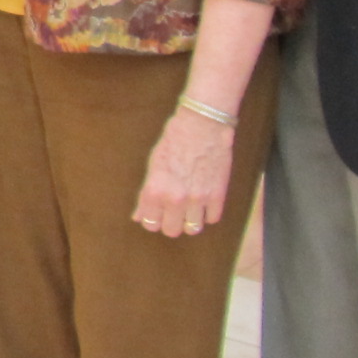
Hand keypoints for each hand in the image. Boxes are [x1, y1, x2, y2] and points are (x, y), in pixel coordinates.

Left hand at [132, 108, 234, 237]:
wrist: (202, 126)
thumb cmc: (174, 141)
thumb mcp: (152, 165)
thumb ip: (146, 194)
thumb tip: (139, 216)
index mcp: (155, 190)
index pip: (150, 223)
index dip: (152, 220)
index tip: (156, 214)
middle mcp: (175, 198)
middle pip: (171, 231)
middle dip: (170, 223)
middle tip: (172, 213)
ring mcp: (198, 199)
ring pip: (193, 229)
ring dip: (190, 221)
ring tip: (189, 209)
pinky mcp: (218, 195)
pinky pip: (212, 219)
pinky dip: (208, 213)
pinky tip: (204, 202)